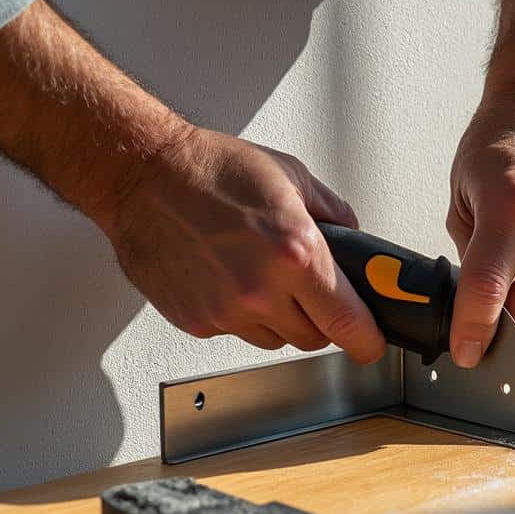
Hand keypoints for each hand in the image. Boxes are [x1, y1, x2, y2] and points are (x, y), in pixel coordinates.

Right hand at [105, 126, 386, 361]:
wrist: (142, 176)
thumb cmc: (210, 170)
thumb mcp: (291, 176)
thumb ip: (333, 214)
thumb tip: (353, 239)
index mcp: (294, 252)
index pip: (347, 323)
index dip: (367, 340)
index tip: (371, 344)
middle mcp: (261, 289)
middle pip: (314, 339)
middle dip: (320, 319)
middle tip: (310, 290)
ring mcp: (226, 310)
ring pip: (275, 340)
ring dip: (278, 318)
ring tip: (259, 273)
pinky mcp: (196, 321)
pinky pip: (236, 333)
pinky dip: (240, 314)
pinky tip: (228, 277)